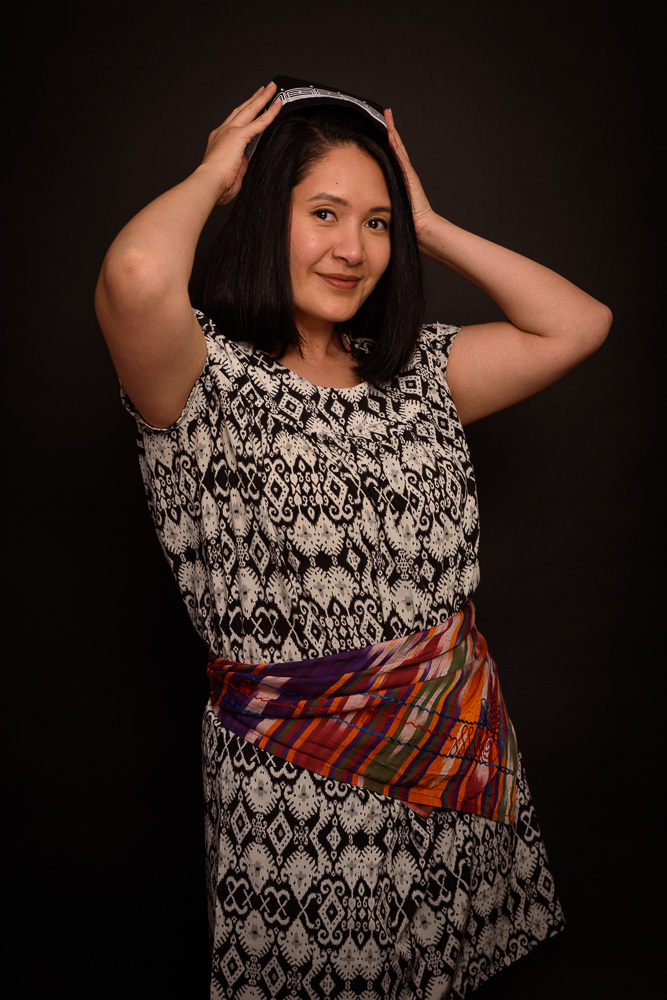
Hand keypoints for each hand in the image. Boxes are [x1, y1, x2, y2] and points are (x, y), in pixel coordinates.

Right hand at [199, 82, 281, 204]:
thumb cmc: (218, 184)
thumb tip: (246, 159)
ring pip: (250, 109)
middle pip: (242, 109)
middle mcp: (223, 131)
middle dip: (254, 98)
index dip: (245, 113)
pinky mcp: (238, 135)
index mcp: (219, 140)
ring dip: (262, 98)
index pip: (235, 122)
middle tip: (265, 89)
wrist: (209, 183)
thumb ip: (241, 163)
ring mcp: (230, 131)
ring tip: (272, 89)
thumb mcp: (232, 172)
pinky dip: (270, 113)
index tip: (252, 106)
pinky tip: (278, 105)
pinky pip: (259, 122)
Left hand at [384, 108, 434, 239]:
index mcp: (398, 178)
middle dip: (390, 129)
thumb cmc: (406, 221)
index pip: (390, 155)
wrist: (421, 225)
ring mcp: (407, 171)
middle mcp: (403, 171)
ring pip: (397, 146)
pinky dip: (395, 142)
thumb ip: (379, 201)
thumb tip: (361, 203)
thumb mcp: (388, 206)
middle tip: (385, 113)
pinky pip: (399, 154)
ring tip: (387, 115)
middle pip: (395, 146)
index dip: (385, 141)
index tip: (379, 128)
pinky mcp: (408, 173)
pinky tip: (389, 131)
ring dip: (392, 130)